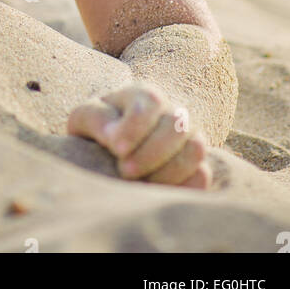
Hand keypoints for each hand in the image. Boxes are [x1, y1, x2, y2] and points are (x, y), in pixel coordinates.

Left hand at [67, 80, 210, 188]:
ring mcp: (190, 137)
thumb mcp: (87, 117)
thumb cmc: (101, 127)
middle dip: (150, 153)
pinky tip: (156, 193)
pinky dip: (183, 187)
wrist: (120, 143)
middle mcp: (173, 112)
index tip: (116, 148)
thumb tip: (113, 137)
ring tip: (139, 185)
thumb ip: (96, 119)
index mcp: (145, 95)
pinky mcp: (198, 165)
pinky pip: (202, 176)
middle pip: (176, 126)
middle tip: (124, 171)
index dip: (135, 127)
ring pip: (195, 149)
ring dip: (167, 172)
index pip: (150, 102)